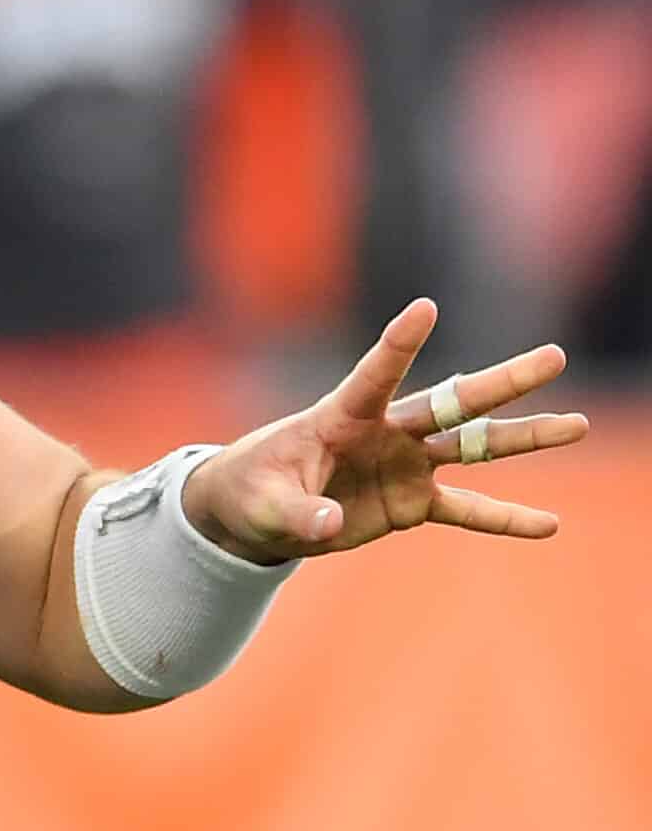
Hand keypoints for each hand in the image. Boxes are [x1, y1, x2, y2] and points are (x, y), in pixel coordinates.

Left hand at [181, 298, 586, 563]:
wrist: (258, 512)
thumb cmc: (253, 491)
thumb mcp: (264, 504)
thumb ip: (298, 512)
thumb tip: (330, 523)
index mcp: (340, 416)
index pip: (374, 374)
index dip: (399, 344)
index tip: (425, 306)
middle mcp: (384, 432)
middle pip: (451, 403)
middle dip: (502, 382)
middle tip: (555, 357)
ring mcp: (404, 464)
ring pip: (474, 446)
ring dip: (523, 437)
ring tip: (576, 425)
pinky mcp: (411, 501)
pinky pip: (466, 510)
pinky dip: (504, 519)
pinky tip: (548, 523)